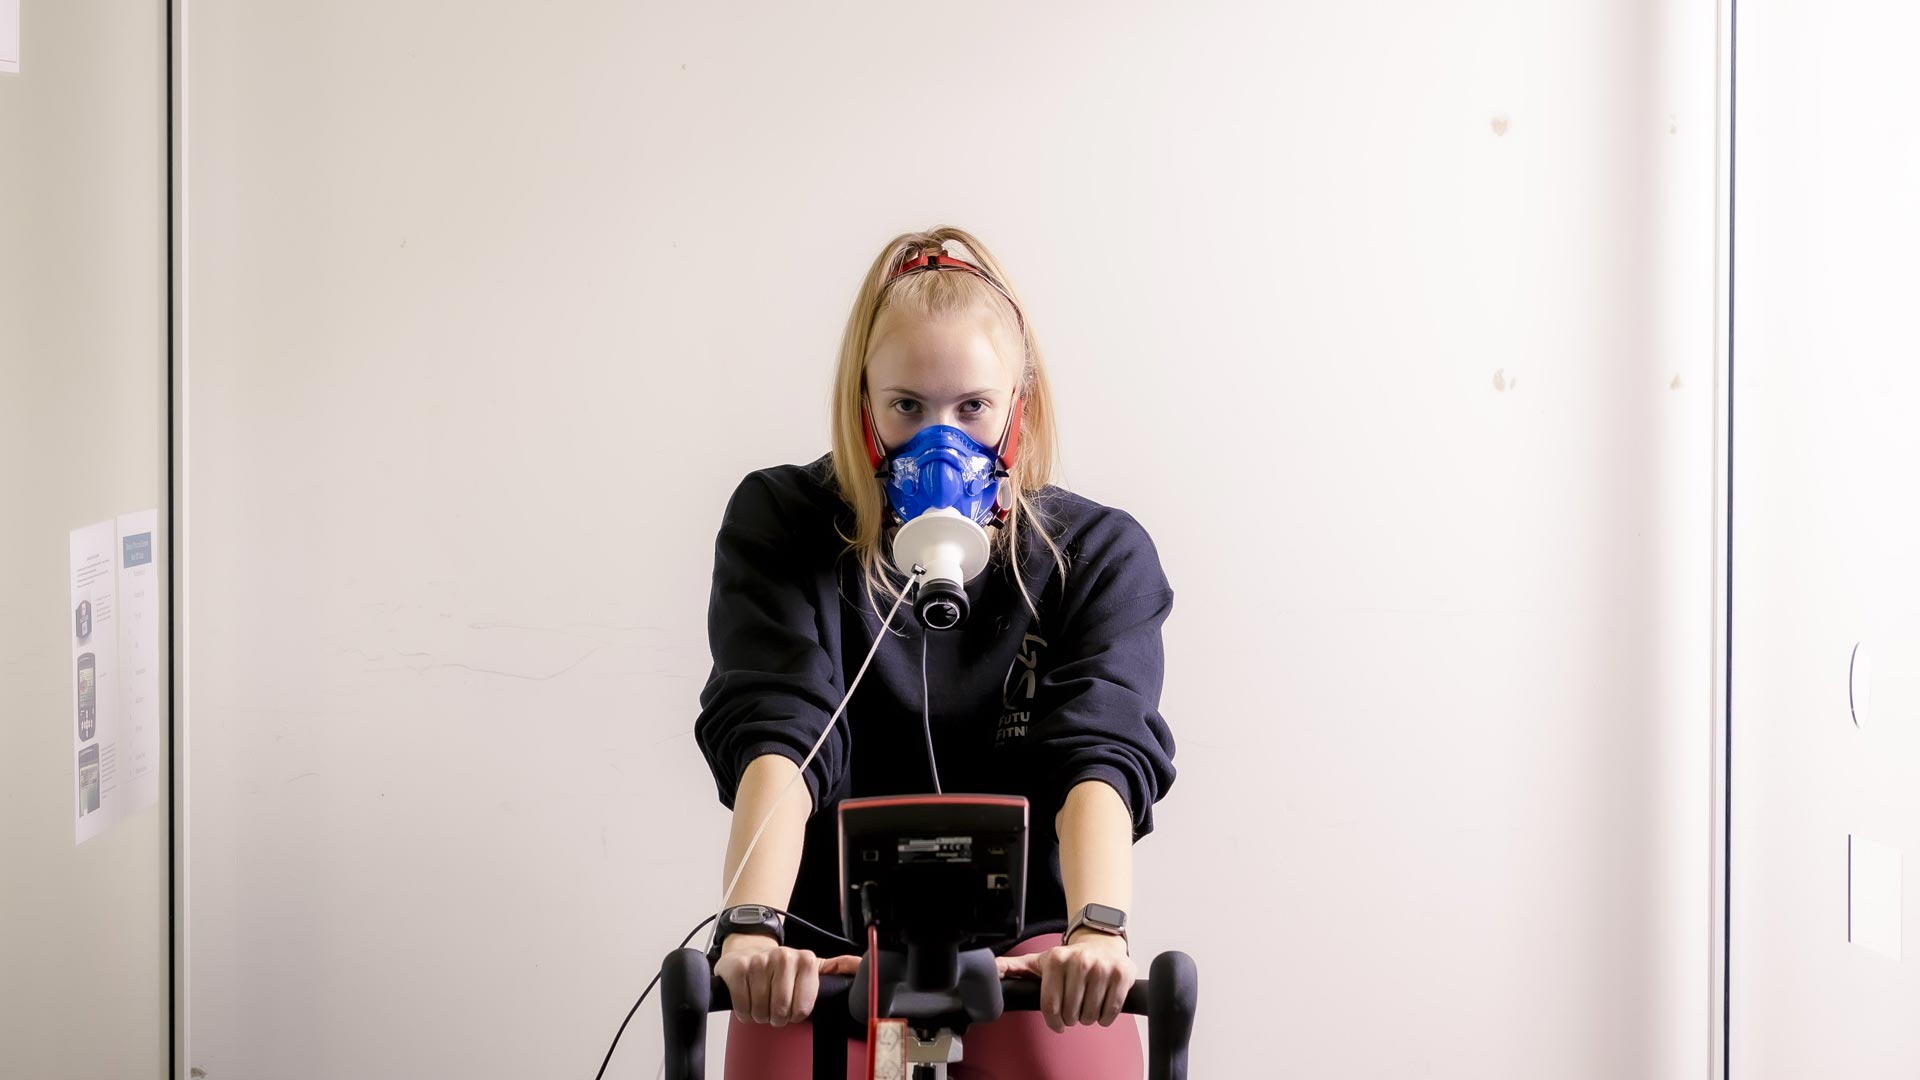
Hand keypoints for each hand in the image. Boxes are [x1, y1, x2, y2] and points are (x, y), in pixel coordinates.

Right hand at [713, 935, 861, 1026]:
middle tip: (776, 1008)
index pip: (804, 1008)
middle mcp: (783, 957)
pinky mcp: (738, 968)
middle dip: (777, 1017)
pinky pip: (742, 1006)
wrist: (749, 949)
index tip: (794, 1008)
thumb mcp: (814, 966)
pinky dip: (744, 1011)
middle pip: (782, 1010)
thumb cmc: (782, 966)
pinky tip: (748, 1001)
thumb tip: (864, 966)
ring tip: (762, 1003)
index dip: (797, 1014)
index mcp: (806, 959)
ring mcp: (759, 961)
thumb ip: (839, 968)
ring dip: (760, 1015)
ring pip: (761, 1010)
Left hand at [995, 932, 1136, 1032]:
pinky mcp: (1122, 974)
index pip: (1050, 1006)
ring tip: (1087, 1006)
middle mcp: (1079, 961)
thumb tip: (990, 969)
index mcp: (1056, 959)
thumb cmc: (1068, 959)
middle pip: (1071, 1013)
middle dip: (1072, 1018)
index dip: (1054, 1021)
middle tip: (1074, 1009)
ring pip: (1091, 1014)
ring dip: (1088, 1018)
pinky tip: (1101, 1007)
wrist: (1101, 942)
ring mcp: (1102, 967)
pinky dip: (1105, 1017)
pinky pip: (1111, 1010)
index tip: (1058, 1023)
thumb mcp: (1039, 961)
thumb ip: (1012, 967)